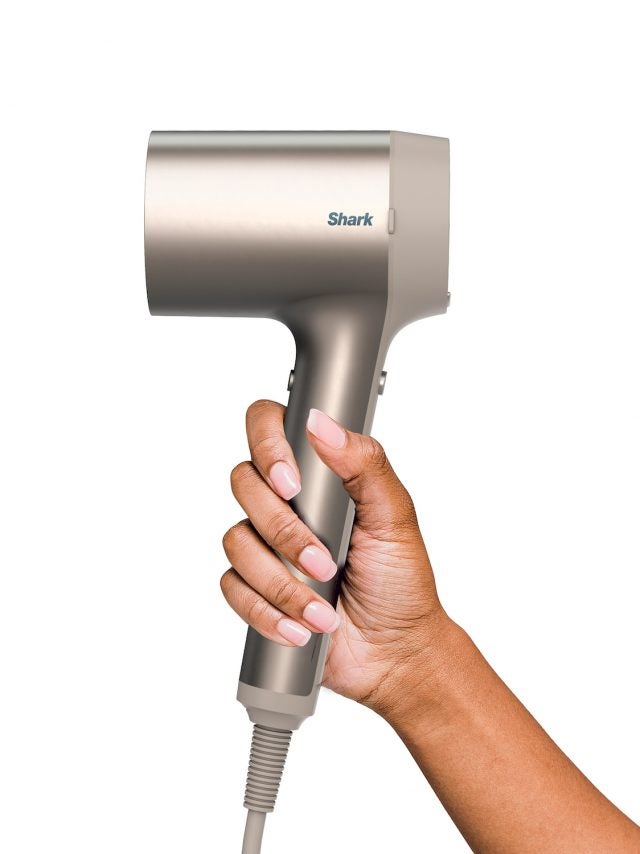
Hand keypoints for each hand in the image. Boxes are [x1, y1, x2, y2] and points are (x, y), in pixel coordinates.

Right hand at [220, 400, 447, 715]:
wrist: (395, 652)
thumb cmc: (401, 581)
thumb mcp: (395, 517)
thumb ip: (365, 463)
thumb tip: (321, 423)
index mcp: (319, 475)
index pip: (268, 427)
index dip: (267, 448)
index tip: (291, 485)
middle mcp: (286, 503)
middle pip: (244, 484)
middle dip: (283, 532)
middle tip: (324, 561)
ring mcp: (266, 545)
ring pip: (235, 541)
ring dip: (280, 581)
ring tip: (320, 607)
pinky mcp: (254, 587)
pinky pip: (232, 587)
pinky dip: (266, 611)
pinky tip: (299, 626)